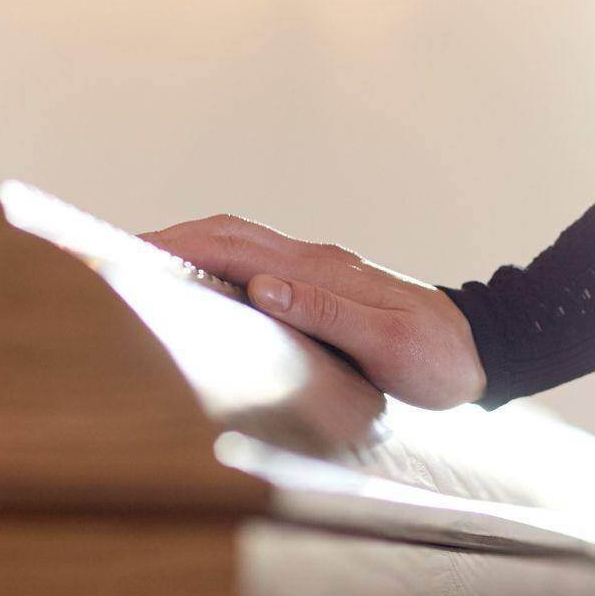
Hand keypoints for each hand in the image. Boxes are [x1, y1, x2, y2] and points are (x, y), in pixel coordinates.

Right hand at [141, 215, 486, 409]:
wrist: (485, 353)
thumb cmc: (440, 359)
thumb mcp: (388, 345)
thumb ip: (327, 314)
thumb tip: (261, 287)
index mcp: (321, 271)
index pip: (232, 245)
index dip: (175, 244)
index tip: (123, 251)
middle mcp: (315, 264)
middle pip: (226, 236)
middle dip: (167, 243)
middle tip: (109, 258)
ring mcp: (320, 275)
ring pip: (240, 250)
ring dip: (190, 254)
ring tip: (140, 274)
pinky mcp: (325, 292)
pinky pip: (259, 272)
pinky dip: (218, 274)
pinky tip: (200, 295)